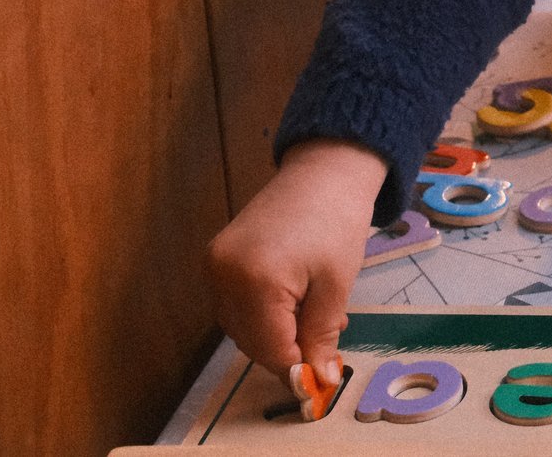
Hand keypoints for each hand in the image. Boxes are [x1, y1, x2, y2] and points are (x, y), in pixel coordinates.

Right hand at [206, 139, 388, 384]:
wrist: (324, 170)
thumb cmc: (337, 220)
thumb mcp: (336, 284)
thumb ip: (321, 335)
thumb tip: (320, 381)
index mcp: (254, 280)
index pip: (269, 349)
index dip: (297, 369)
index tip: (323, 378)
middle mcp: (223, 275)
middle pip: (251, 342)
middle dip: (288, 351)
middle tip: (326, 343)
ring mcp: (214, 265)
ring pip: (242, 327)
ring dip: (277, 333)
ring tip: (316, 314)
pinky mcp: (216, 258)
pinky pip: (236, 304)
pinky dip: (263, 313)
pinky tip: (296, 301)